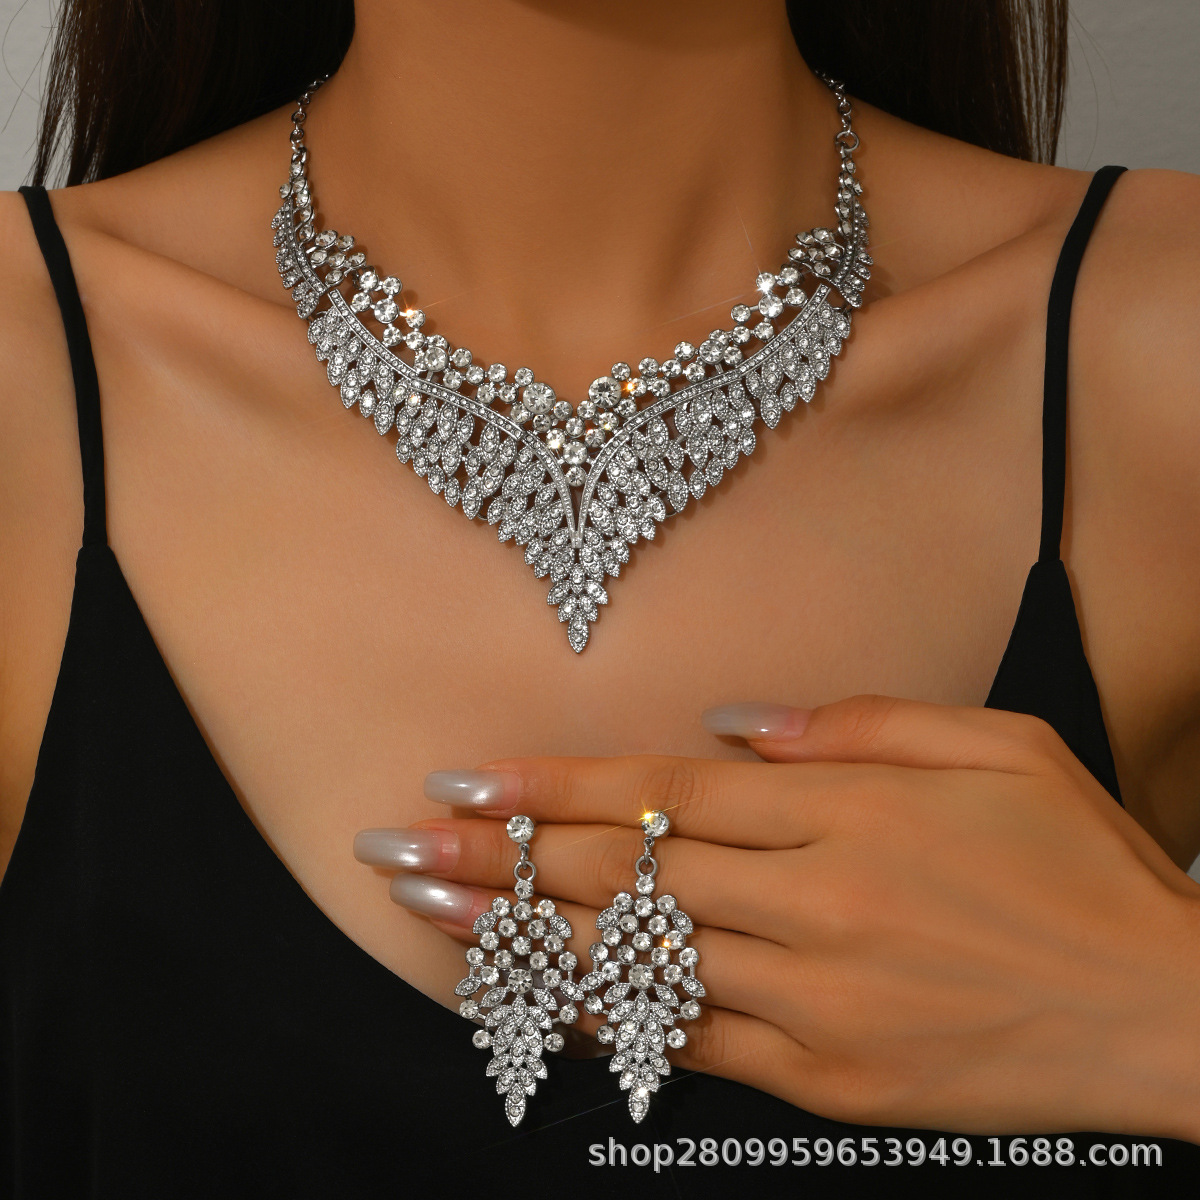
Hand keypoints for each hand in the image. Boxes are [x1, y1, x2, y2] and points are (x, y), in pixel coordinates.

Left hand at [354, 695, 1199, 1141]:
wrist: (1164, 1012)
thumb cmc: (1079, 862)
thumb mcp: (994, 747)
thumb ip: (854, 727)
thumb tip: (731, 725)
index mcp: (849, 815)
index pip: (663, 791)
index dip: (553, 785)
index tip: (465, 776)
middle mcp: (816, 905)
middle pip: (624, 873)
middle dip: (498, 856)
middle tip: (398, 842)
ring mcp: (815, 1003)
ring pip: (635, 962)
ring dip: (516, 936)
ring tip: (422, 914)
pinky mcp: (826, 1081)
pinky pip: (688, 1045)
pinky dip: (603, 1019)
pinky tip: (526, 1001)